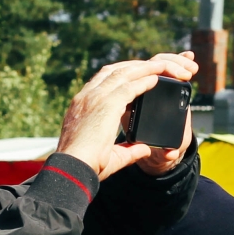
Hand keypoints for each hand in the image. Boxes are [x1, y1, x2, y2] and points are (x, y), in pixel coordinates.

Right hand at [57, 54, 197, 179]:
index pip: (102, 80)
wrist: (72, 168)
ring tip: (161, 66)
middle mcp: (87, 96)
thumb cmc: (85, 165)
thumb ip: (128, 150)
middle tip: (153, 66)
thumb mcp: (109, 155)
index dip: (120, 74)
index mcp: (81, 105)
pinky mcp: (106, 104)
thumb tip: (145, 149)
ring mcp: (95, 98)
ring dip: (144, 68)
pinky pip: (129, 86)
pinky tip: (157, 79)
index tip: (135, 74)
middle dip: (135, 66)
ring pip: (123, 73)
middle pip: (113, 70)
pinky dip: (144, 80)